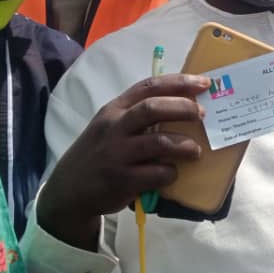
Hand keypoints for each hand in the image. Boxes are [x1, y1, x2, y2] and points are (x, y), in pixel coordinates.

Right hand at [37, 74, 209, 249]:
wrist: (70, 189)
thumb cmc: (100, 153)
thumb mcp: (111, 126)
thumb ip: (137, 115)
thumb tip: (184, 106)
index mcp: (115, 109)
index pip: (149, 87)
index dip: (179, 82)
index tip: (204, 82)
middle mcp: (114, 128)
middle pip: (153, 108)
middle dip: (183, 108)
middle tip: (202, 114)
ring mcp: (117, 154)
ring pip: (159, 142)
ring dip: (184, 145)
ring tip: (195, 150)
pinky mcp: (122, 180)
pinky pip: (156, 174)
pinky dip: (170, 172)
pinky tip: (173, 173)